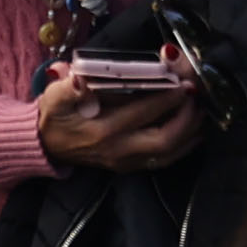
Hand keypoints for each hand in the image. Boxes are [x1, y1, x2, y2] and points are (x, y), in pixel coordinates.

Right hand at [35, 66, 202, 169]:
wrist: (44, 145)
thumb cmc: (53, 114)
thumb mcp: (54, 96)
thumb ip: (69, 87)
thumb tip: (81, 80)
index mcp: (102, 130)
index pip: (142, 113)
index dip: (166, 97)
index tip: (184, 82)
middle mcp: (119, 150)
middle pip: (164, 140)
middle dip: (186, 118)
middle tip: (197, 97)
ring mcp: (126, 162)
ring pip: (168, 153)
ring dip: (190, 133)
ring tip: (201, 111)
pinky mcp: (129, 167)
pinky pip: (164, 160)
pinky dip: (184, 146)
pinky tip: (194, 131)